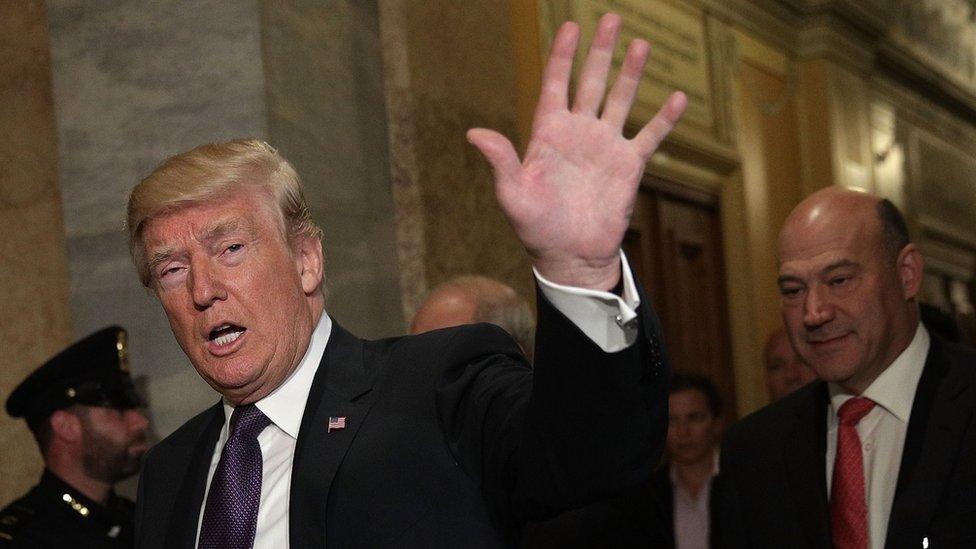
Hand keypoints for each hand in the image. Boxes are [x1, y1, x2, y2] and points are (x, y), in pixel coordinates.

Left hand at [467, 13, 685, 290]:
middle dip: (601, 51)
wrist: (571, 257)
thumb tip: (473, 133)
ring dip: (632, 74)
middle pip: (591, 82)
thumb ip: (500, 162)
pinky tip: (677, 97)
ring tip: (642, 44)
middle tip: (611, 18)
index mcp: (548, 133)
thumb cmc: (536, 228)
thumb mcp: (513, 195)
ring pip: (621, 100)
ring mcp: (606, 146)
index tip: (571, 27)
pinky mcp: (629, 166)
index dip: (563, 56)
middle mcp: (579, 133)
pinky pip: (650, 136)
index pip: (556, 85)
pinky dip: (664, 118)